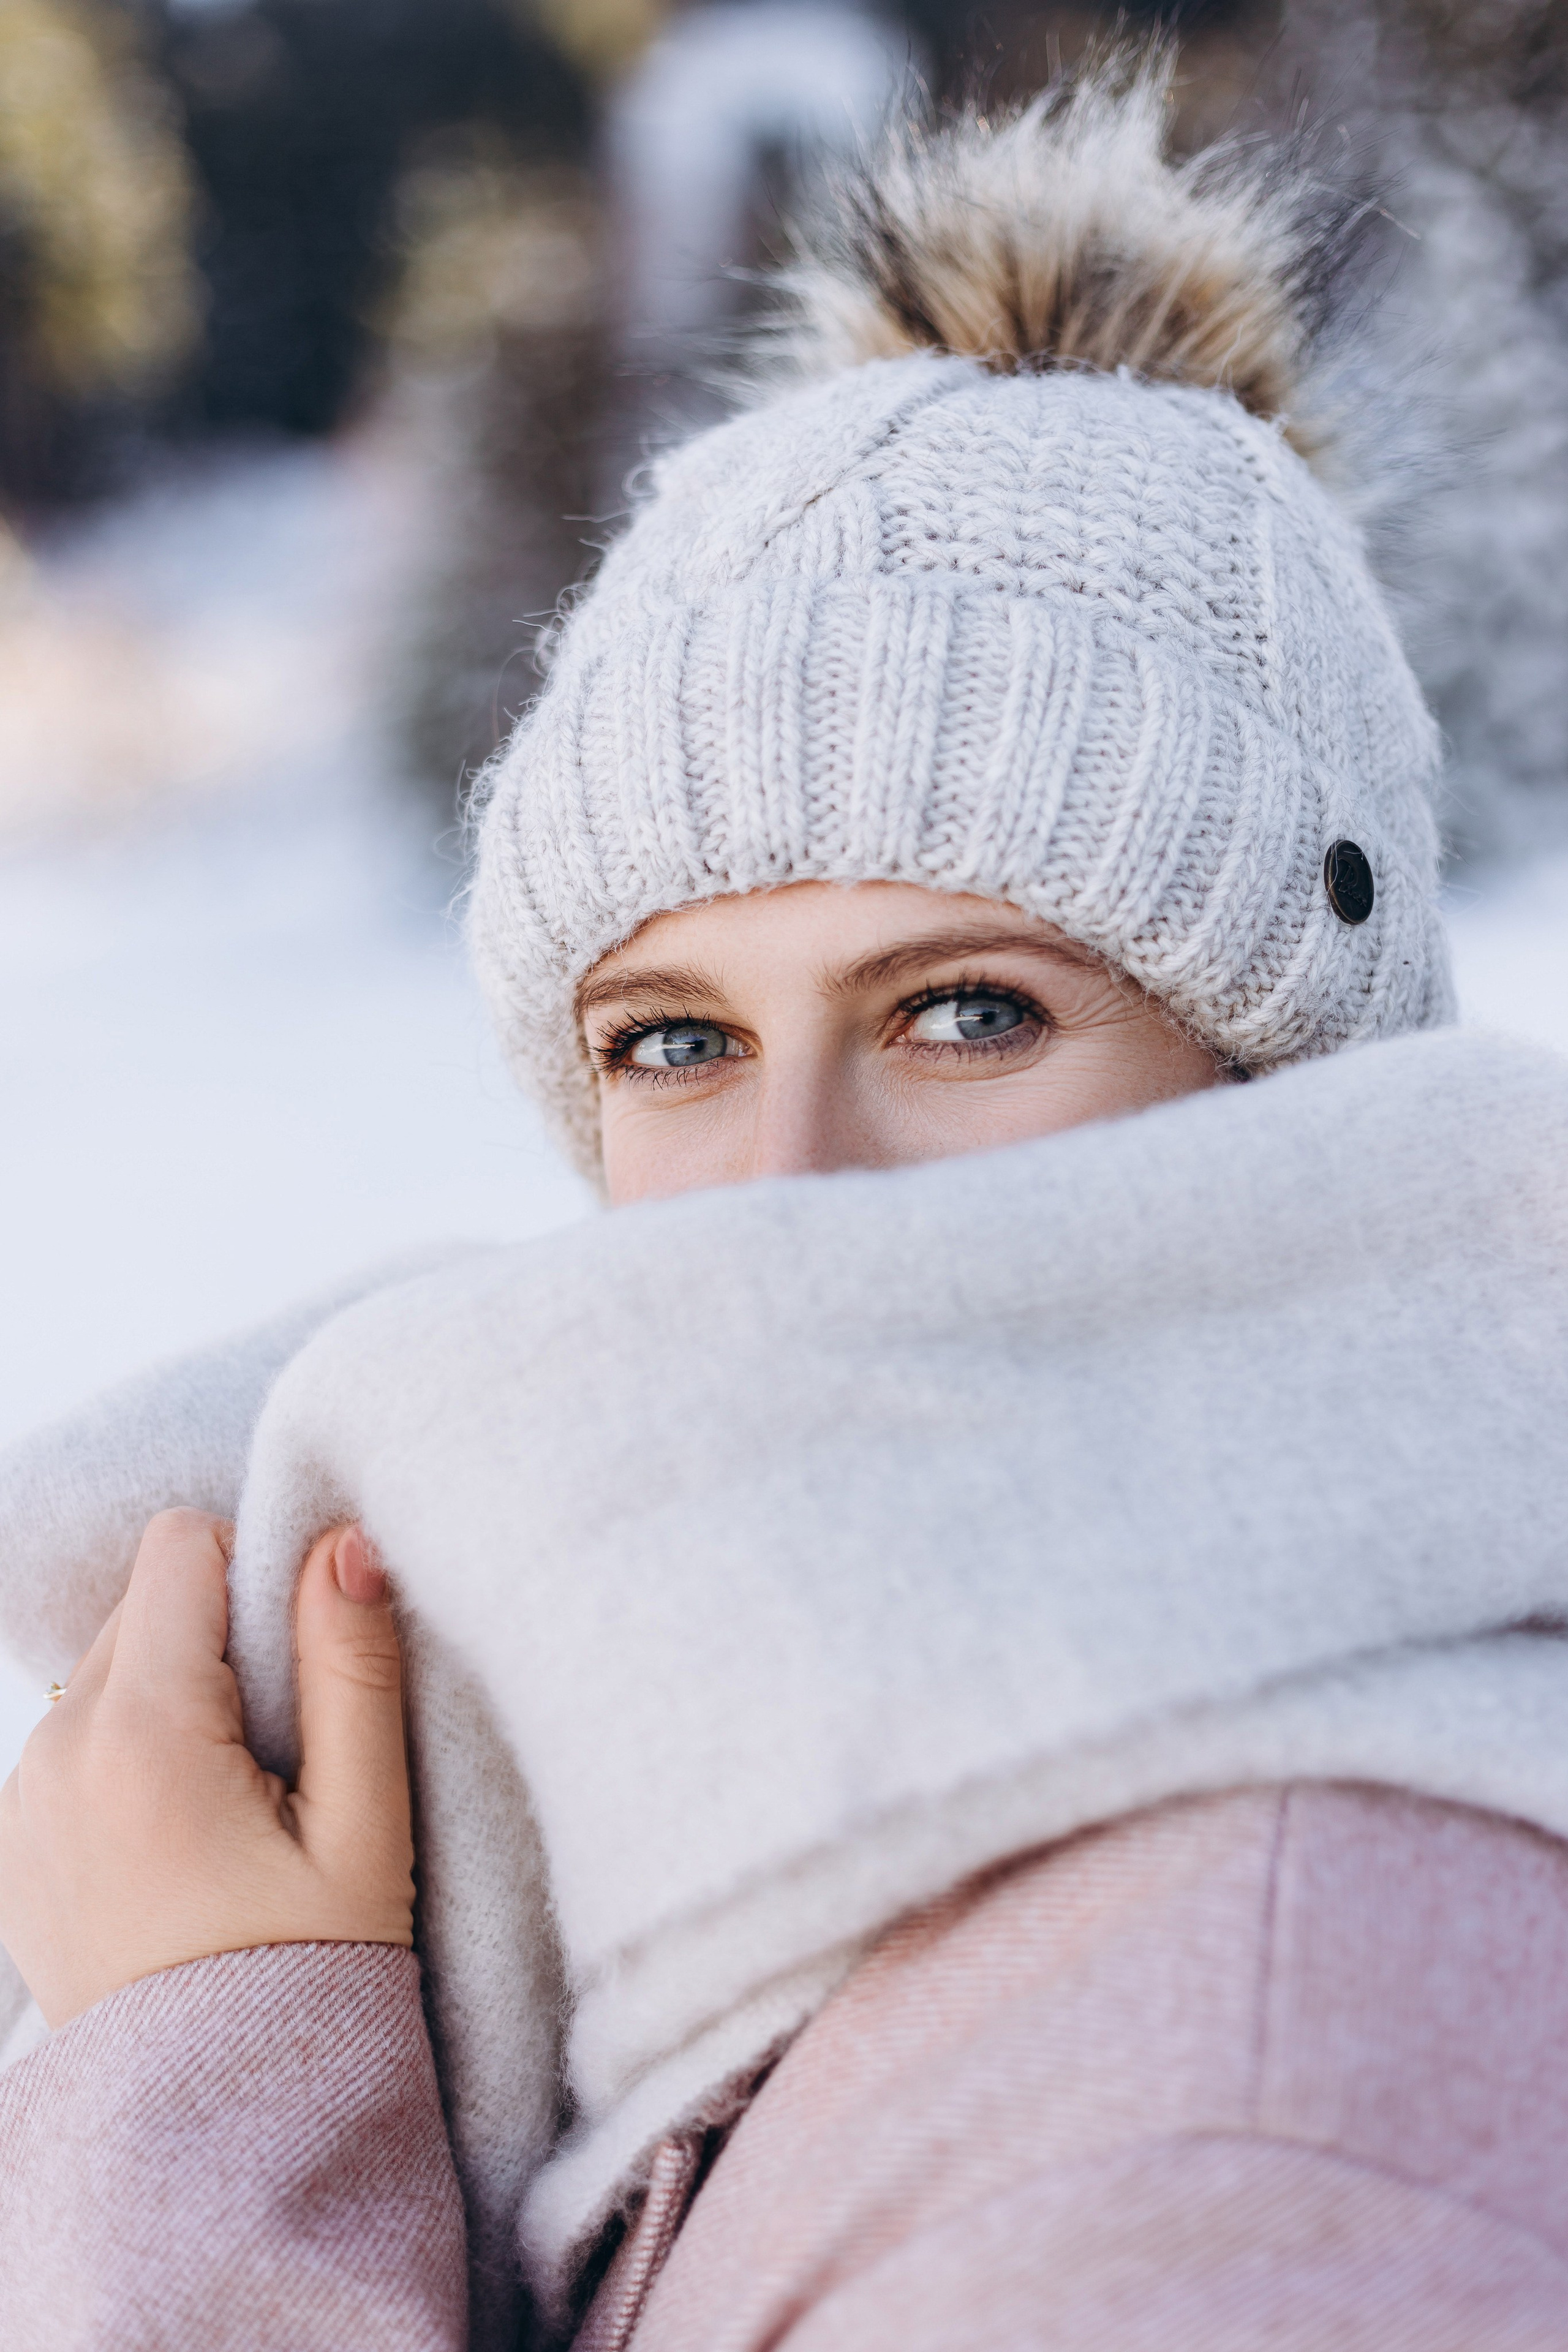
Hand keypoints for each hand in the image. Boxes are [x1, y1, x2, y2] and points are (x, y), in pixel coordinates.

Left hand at [0, 1508, 413, 2027]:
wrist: (213, 2127)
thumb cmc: (305, 1975)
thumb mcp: (362, 1826)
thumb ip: (353, 1667)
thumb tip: (343, 1538)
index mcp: (143, 1735)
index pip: (181, 1546)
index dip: (258, 1573)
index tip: (303, 1669)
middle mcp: (56, 1750)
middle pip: (148, 1601)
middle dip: (222, 1641)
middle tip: (283, 1754)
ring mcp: (21, 1797)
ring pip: (113, 1665)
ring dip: (179, 1696)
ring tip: (235, 1805)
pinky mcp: (13, 1837)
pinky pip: (79, 1734)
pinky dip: (135, 1751)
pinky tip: (184, 1837)